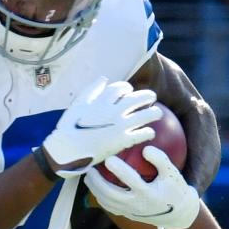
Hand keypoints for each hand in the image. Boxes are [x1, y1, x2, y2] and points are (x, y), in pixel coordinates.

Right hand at [42, 77, 160, 176]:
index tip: (129, 90)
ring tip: (159, 113)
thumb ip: (91, 90)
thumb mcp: (77, 105)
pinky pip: (139, 134)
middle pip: (135, 99)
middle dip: (145, 96)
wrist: (69, 149)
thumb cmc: (69, 128)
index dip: (126, 88)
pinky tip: (151, 133)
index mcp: (101, 100)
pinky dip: (147, 132)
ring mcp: (119, 125)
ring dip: (153, 113)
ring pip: (142, 115)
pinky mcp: (122, 140)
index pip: (119, 88)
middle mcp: (113, 110)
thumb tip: (104, 78)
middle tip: (152, 96)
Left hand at [82, 146, 200, 228]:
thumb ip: (160, 160)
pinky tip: (95, 187)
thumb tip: (145, 148)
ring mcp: (131, 212)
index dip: (120, 170)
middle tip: (90, 169)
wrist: (178, 214)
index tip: (109, 158)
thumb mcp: (172, 173)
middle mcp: (138, 205)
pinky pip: (110, 207)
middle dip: (98, 182)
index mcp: (149, 194)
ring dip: (96, 190)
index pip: (132, 181)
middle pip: (112, 195)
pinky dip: (100, 197)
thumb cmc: (174, 189)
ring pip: (108, 202)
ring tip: (88, 176)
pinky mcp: (128, 215)